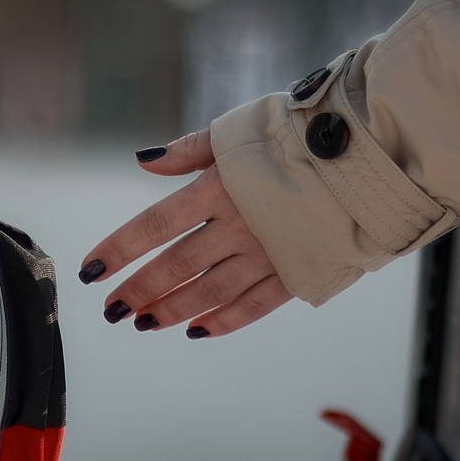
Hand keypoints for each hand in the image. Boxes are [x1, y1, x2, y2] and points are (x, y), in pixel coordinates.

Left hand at [80, 130, 296, 338]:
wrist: (369, 155)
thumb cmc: (299, 135)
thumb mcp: (239, 131)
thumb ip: (188, 150)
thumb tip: (142, 160)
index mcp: (218, 189)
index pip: (154, 226)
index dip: (119, 251)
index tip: (91, 271)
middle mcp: (239, 226)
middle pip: (176, 267)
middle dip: (139, 291)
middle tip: (112, 310)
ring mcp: (269, 253)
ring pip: (210, 292)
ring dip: (173, 311)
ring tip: (144, 322)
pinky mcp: (297, 272)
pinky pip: (255, 306)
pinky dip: (224, 321)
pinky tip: (197, 329)